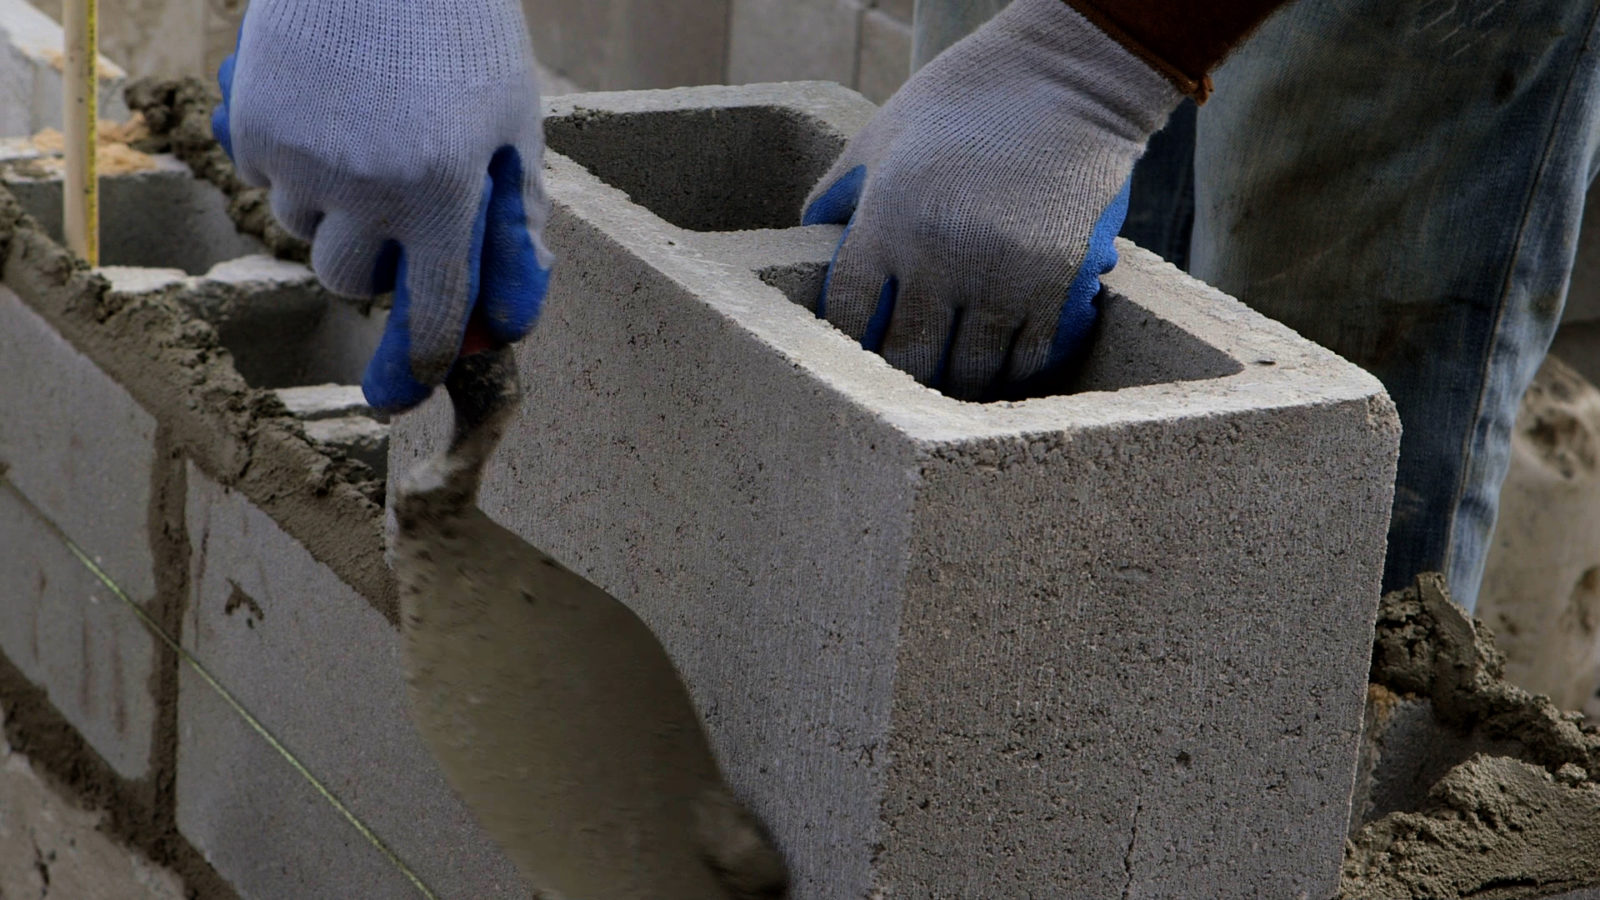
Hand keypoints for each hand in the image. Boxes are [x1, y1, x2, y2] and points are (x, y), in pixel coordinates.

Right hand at [213, 0, 552, 412]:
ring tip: (365, 125)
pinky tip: (327, 101)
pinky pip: (268, 175)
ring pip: (303, 228)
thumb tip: (505, 324)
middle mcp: (367, 186)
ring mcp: (301, 155)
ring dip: (332, 203)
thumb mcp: (514, 127)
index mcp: (445, 194)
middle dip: (373, 260)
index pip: (431, 317)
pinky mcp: (254, 121)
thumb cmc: (464, 35)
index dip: (417, 365)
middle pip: (349, 281)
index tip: (401, 393)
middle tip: (396, 204)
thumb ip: (513, 227)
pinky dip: (294, 157)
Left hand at [803, 0, 1180, 399]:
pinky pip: (1031, 358)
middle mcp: (941, 257)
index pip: (850, 319)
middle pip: (910, 360)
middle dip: (906, 377)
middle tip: (910, 383)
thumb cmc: (964, 101)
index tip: (859, 353)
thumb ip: (838, 195)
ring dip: (962, 384)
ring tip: (957, 384)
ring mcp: (1003, 275)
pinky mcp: (1058, 283)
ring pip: (973, 372)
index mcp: (888, 221)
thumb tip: (809, 243)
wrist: (1066, 79)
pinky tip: (1006, 365)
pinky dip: (1015, 370)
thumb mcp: (880, 135)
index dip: (851, 346)